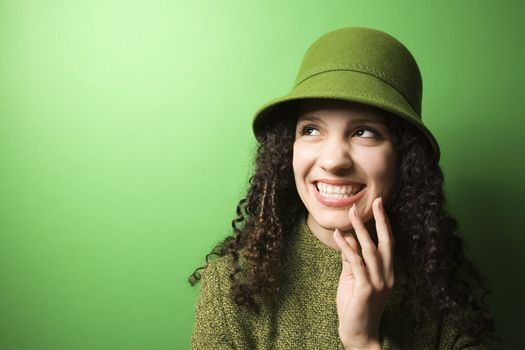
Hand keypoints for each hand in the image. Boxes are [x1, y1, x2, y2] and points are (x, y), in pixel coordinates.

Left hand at [333, 196, 393, 349]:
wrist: (358, 335)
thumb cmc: (355, 307)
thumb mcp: (353, 280)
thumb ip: (352, 261)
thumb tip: (347, 240)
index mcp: (387, 273)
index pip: (388, 244)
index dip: (385, 224)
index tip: (380, 205)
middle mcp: (387, 276)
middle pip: (385, 242)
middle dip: (380, 220)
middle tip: (376, 201)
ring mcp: (378, 283)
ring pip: (370, 250)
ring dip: (360, 229)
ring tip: (351, 213)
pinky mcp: (366, 289)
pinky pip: (356, 263)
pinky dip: (347, 248)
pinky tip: (338, 236)